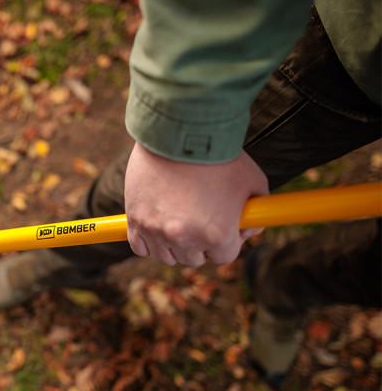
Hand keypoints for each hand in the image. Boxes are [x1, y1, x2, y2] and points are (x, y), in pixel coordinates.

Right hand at [124, 143, 267, 265]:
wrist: (180, 131)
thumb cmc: (219, 156)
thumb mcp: (252, 182)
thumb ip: (254, 212)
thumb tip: (247, 229)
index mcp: (217, 234)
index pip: (225, 257)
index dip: (227, 241)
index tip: (225, 227)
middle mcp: (185, 238)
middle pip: (195, 259)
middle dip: (201, 243)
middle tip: (201, 219)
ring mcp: (156, 230)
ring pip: (167, 256)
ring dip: (175, 244)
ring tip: (180, 220)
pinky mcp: (135, 218)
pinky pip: (140, 246)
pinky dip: (149, 241)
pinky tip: (158, 226)